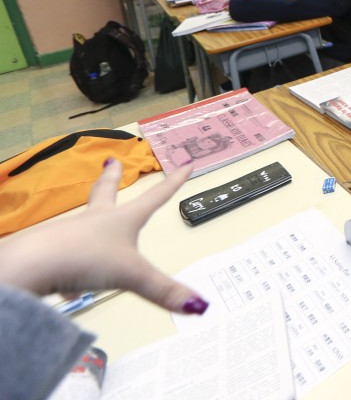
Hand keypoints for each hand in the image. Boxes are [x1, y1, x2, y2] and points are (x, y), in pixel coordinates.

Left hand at [0, 159, 208, 314]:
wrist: (32, 265)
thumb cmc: (84, 259)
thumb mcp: (133, 277)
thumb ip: (165, 292)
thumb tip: (201, 305)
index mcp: (122, 220)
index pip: (156, 197)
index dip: (174, 182)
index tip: (186, 165)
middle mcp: (95, 220)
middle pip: (106, 192)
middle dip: (111, 177)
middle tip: (111, 162)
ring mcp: (70, 233)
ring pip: (83, 223)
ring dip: (90, 218)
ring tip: (92, 221)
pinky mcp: (49, 251)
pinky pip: (65, 258)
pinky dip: (70, 268)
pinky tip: (69, 287)